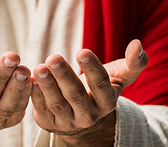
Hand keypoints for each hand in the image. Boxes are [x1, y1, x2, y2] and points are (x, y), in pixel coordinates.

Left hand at [31, 39, 147, 146]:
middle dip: (64, 75)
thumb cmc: (101, 86)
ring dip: (47, 85)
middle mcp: (89, 115)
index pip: (101, 85)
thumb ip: (133, 62)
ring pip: (57, 103)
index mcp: (107, 101)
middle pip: (76, 95)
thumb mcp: (119, 75)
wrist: (84, 112)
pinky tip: (30, 79)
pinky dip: (35, 95)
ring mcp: (68, 122)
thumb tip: (138, 44)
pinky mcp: (50, 123)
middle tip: (53, 57)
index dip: (92, 69)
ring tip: (40, 67)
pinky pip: (41, 110)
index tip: (82, 51)